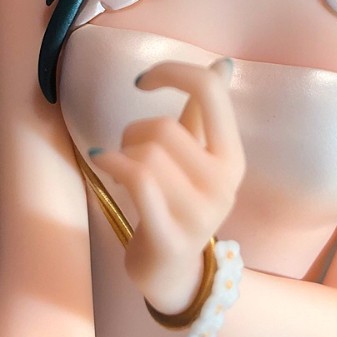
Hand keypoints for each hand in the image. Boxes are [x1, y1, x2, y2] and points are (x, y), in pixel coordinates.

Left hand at [91, 58, 245, 312]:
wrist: (172, 272)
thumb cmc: (180, 203)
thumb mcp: (197, 156)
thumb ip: (205, 112)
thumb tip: (223, 65)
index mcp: (233, 158)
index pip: (210, 92)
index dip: (172, 72)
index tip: (144, 81)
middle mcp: (223, 184)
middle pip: (165, 127)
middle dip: (135, 129)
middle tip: (129, 148)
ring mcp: (200, 213)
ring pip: (147, 153)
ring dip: (123, 153)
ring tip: (122, 167)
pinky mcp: (170, 235)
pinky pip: (138, 180)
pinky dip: (114, 163)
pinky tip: (104, 162)